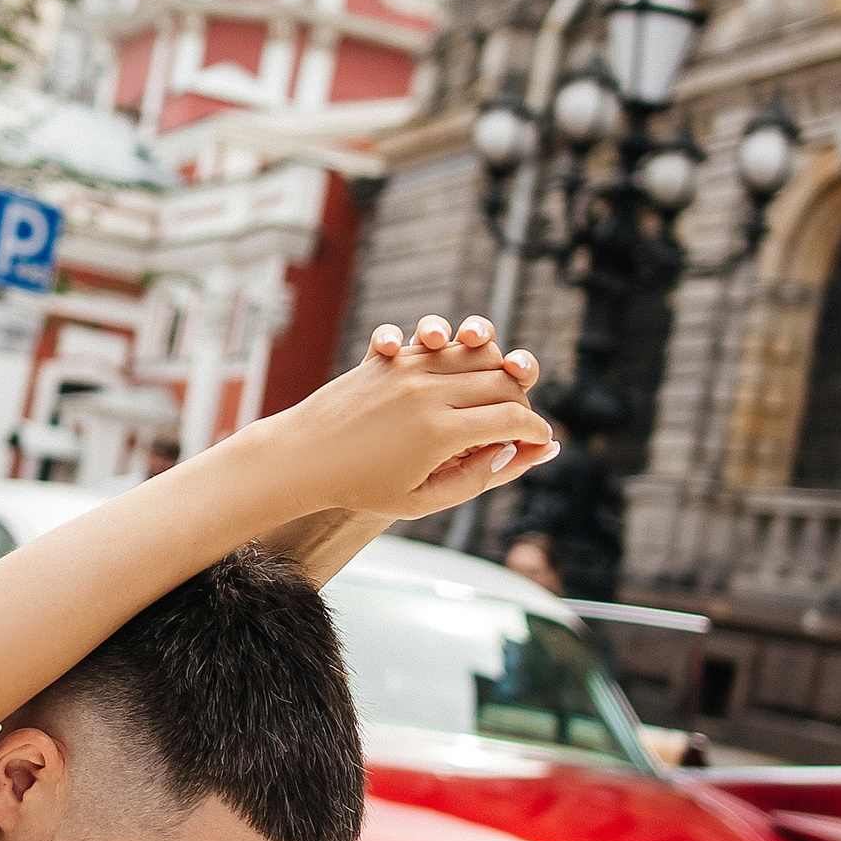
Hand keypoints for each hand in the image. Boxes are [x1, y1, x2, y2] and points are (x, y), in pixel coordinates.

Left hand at [258, 313, 553, 529]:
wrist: (300, 459)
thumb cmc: (362, 488)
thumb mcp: (426, 499)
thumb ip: (483, 477)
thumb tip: (536, 452)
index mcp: (442, 433)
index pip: (514, 419)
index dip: (536, 431)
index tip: (540, 442)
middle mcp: (428, 392)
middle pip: (504, 380)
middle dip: (523, 400)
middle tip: (520, 423)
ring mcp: (408, 367)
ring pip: (478, 351)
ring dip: (499, 365)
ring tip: (500, 387)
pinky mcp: (392, 356)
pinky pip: (441, 341)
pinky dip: (461, 351)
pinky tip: (460, 376)